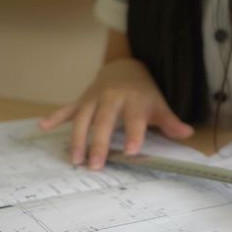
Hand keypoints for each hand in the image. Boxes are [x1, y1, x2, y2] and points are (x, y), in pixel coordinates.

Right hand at [39, 58, 192, 168]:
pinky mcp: (82, 99)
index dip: (134, 134)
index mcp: (134, 99)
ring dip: (77, 138)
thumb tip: (188, 134)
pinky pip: (67, 108)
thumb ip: (170, 121)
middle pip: (104, 121)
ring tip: (74, 159)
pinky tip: (43, 126)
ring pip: (83, 117)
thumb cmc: (144, 92)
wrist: (125, 65)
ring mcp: (94, 98)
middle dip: (99, 143)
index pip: (135, 118)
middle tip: (95, 165)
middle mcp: (112, 97)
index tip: (132, 151)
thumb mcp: (159, 104)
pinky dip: (55, 117)